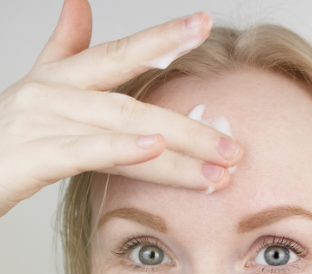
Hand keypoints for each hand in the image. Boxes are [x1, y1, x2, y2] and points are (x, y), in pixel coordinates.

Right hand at [0, 0, 242, 217]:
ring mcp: (41, 120)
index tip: (204, 24)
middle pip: (134, 103)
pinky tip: (155, 148)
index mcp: (60, 79)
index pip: (119, 55)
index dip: (162, 38)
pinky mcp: (31, 155)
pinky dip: (121, 150)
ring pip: (122, 129)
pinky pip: (85, 152)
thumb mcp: (40, 88)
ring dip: (176, 151)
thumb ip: (65, 49)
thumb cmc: (8, 137)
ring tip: (219, 165)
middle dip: (190, 127)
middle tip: (235, 147)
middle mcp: (52, 92)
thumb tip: (80, 3)